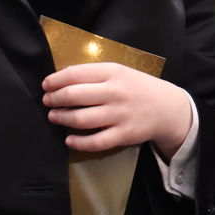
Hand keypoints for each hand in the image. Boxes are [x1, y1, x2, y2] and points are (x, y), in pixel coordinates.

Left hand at [42, 63, 192, 158]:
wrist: (168, 108)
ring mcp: (120, 115)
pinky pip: (95, 142)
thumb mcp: (120, 72)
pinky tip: (69, 139)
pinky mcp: (124, 135)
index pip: (75, 74)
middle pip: (74, 95)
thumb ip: (94, 74)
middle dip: (54, 99)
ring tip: (54, 116)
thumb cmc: (138, 88)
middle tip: (48, 102)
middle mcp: (115, 92)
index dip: (55, 80)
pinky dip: (77, 142)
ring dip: (61, 118)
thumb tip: (61, 78)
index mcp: (113, 72)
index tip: (46, 85)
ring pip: (80, 119)